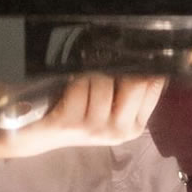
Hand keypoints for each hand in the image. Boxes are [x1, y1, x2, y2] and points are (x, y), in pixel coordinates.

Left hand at [2, 73, 166, 156]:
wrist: (38, 133)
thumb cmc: (78, 110)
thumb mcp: (111, 104)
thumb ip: (132, 88)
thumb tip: (150, 58)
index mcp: (134, 125)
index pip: (154, 85)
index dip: (143, 66)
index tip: (130, 59)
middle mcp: (120, 131)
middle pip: (135, 83)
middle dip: (116, 70)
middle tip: (99, 76)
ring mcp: (95, 130)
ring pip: (104, 81)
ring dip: (89, 75)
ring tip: (80, 86)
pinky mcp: (70, 124)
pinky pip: (80, 86)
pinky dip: (72, 82)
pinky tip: (66, 93)